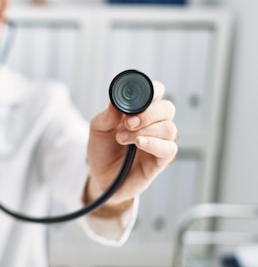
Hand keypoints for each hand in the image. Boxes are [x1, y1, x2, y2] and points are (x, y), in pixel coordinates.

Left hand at [86, 80, 177, 210]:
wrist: (100, 176)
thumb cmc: (103, 149)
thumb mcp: (97, 129)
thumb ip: (106, 116)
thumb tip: (115, 103)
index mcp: (140, 110)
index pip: (156, 92)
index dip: (151, 90)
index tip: (135, 98)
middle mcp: (153, 124)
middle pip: (167, 108)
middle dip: (148, 113)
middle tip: (127, 123)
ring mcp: (159, 141)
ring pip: (169, 128)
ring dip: (145, 131)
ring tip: (122, 138)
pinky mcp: (161, 160)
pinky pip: (169, 148)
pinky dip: (155, 143)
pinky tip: (139, 143)